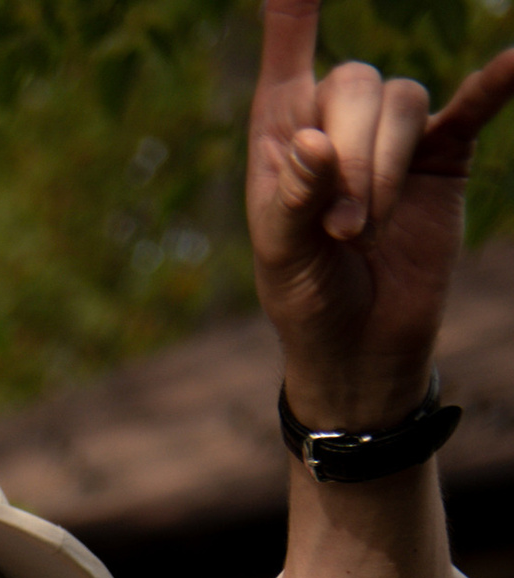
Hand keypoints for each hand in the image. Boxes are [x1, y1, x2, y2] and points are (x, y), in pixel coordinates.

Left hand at [250, 0, 513, 425]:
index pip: (288, 50)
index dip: (294, 9)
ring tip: (366, 229)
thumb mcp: (282, 257)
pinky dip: (494, 85)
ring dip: (386, 165)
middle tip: (344, 227)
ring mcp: (395, 135)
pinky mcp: (444, 155)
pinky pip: (472, 106)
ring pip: (403, 101)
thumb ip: (291, 198)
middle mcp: (339, 118)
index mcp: (284, 130)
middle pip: (357, 82)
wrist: (360, 346)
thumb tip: (316, 144)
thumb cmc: (306, 297)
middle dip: (352, 155)